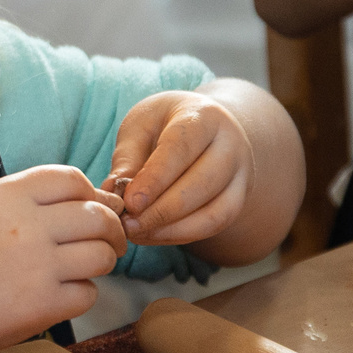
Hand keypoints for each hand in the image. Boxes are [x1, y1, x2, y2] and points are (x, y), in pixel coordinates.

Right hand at [0, 165, 123, 352]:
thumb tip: (80, 198)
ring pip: (100, 255)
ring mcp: (40, 267)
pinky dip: (82, 294)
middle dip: (112, 228)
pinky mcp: (44, 306)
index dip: (91, 193)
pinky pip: (87, 294)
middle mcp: (29, 226)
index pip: (72, 179)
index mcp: (9, 196)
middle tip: (110, 241)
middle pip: (98, 216)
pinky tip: (63, 294)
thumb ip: (22, 199)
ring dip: (101, 261)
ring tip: (86, 268)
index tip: (93, 207)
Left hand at [106, 90, 256, 246]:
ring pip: (214, 212)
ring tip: (137, 232)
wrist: (205, 126)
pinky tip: (153, 234)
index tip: (130, 203)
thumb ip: (127, 158)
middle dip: (162, 210)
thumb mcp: (141, 126)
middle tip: (128, 224)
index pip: (181, 149)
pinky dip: (182, 235)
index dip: (155, 179)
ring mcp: (241, 175)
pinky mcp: (239, 199)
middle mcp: (231, 145)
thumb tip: (111, 192)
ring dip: (172, 229)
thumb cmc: (166, 123)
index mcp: (204, 117)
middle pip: (202, 183)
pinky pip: (215, 225)